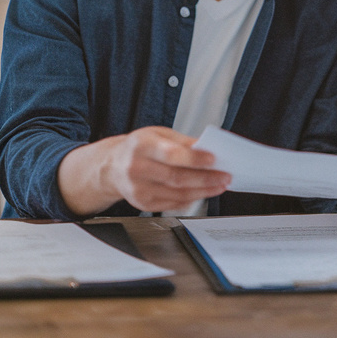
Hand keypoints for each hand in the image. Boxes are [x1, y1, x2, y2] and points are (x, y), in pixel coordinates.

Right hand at [60, 126, 230, 214]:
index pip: (171, 154)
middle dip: (205, 178)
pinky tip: (203, 193)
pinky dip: (191, 199)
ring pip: (177, 193)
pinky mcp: (143, 204)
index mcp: (141, 146)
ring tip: (219, 185)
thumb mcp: (157, 134)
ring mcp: (138, 189)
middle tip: (224, 176)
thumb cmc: (137, 147)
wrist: (112, 166)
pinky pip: (172, 204)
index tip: (214, 159)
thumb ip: (182, 141)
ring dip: (203, 191)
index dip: (194, 158)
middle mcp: (137, 168)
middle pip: (176, 177)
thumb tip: (207, 148)